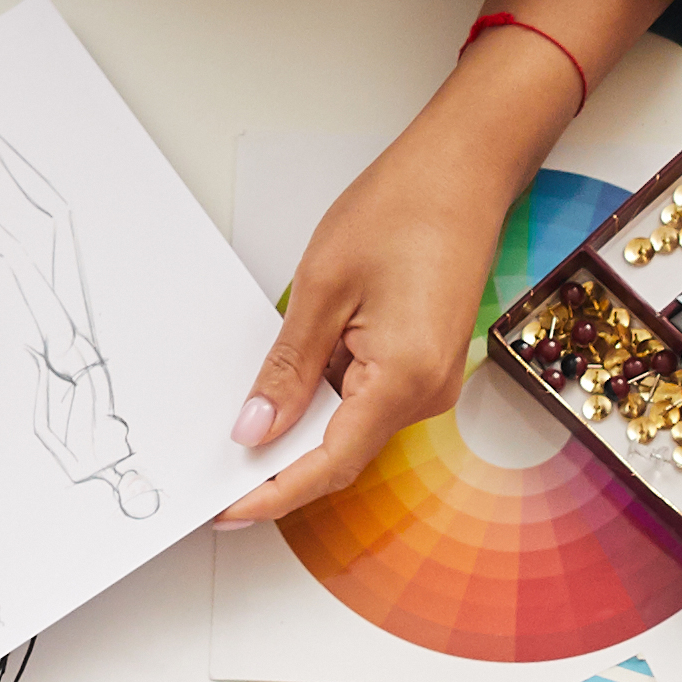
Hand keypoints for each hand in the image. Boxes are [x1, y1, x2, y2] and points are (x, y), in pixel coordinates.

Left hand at [220, 95, 533, 529]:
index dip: (272, 495)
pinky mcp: (426, 365)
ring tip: (244, 420)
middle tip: (218, 472)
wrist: (464, 171)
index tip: (227, 510)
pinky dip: (325, 402)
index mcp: (404, 380)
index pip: (328, 464)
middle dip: (280, 468)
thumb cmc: (405, 211)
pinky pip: (366, 400)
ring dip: (302, 429)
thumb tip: (257, 429)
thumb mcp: (323, 289)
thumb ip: (289, 369)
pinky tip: (289, 385)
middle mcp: (428, 393)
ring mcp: (432, 382)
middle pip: (341, 454)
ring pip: (351, 428)